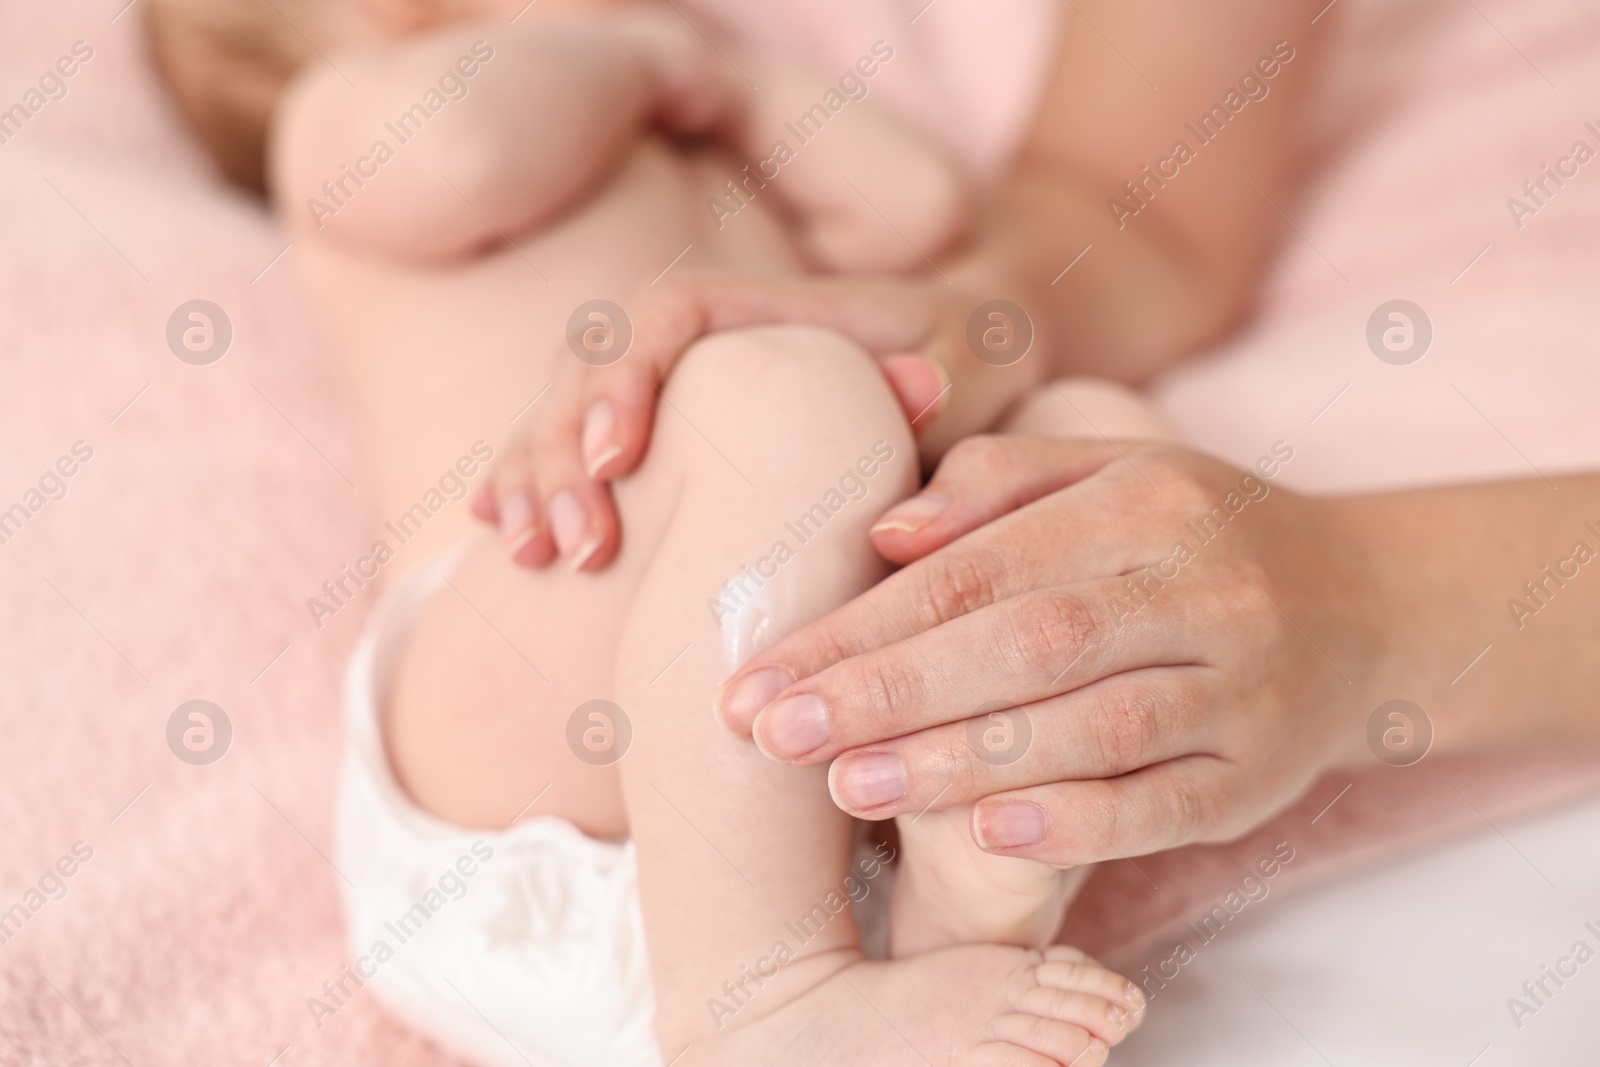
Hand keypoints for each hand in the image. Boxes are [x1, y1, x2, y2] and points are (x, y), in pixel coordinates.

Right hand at [474, 271, 1046, 569]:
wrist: (942, 367)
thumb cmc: (954, 364)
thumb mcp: (968, 361)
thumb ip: (946, 372)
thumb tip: (922, 386)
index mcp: (753, 305)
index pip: (662, 319)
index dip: (625, 381)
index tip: (616, 461)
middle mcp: (690, 337)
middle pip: (590, 368)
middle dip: (560, 451)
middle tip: (574, 549)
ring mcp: (659, 383)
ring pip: (559, 407)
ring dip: (531, 476)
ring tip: (527, 555)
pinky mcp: (646, 431)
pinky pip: (562, 445)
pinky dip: (523, 481)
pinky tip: (496, 533)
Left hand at [713, 434, 1379, 863]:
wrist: (1367, 602)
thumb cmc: (1195, 535)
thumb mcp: (1112, 474)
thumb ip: (996, 486)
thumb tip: (885, 533)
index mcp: (1143, 501)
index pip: (977, 566)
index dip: (863, 623)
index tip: (765, 672)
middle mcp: (1200, 585)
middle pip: (1024, 641)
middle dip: (887, 691)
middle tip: (774, 734)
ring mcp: (1243, 684)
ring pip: (1091, 726)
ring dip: (962, 762)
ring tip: (849, 788)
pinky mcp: (1264, 772)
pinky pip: (1168, 802)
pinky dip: (1080, 823)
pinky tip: (990, 836)